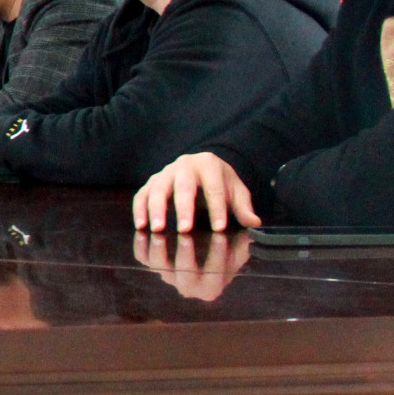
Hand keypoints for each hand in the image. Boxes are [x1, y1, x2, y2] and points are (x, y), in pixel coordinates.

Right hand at [134, 151, 261, 232]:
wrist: (202, 166)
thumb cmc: (220, 181)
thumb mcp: (236, 191)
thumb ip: (243, 207)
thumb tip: (254, 223)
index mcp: (209, 164)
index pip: (214, 188)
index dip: (217, 208)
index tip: (219, 228)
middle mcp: (185, 165)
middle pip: (183, 186)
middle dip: (183, 209)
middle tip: (184, 230)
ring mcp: (165, 172)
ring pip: (158, 189)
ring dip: (156, 210)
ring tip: (156, 230)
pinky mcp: (152, 181)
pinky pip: (142, 194)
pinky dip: (139, 209)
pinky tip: (141, 226)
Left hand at [134, 226, 253, 301]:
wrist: (203, 222)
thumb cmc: (225, 224)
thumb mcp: (237, 219)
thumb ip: (242, 218)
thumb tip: (253, 221)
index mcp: (214, 284)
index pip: (215, 280)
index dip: (218, 260)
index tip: (220, 238)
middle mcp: (190, 285)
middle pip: (186, 280)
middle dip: (185, 258)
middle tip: (186, 236)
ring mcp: (169, 274)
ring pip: (160, 268)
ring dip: (159, 251)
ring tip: (160, 231)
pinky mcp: (152, 261)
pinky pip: (143, 257)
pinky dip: (141, 245)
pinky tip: (143, 229)